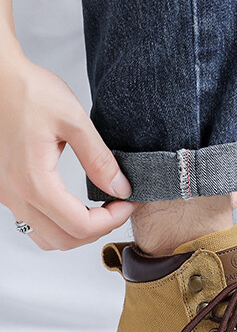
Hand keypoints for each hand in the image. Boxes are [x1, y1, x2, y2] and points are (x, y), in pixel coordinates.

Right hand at [0, 45, 134, 249]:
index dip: (112, 221)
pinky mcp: (4, 189)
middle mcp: (14, 195)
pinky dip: (58, 223)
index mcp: (34, 181)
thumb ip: (99, 159)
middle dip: (99, 230)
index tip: (128, 203)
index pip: (80, 226)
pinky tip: (76, 204)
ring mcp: (6, 194)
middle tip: (119, 207)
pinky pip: (32, 222)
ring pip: (46, 237)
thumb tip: (121, 188)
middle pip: (64, 240)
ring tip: (100, 209)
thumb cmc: (28, 91)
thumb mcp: (74, 121)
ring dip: (77, 232)